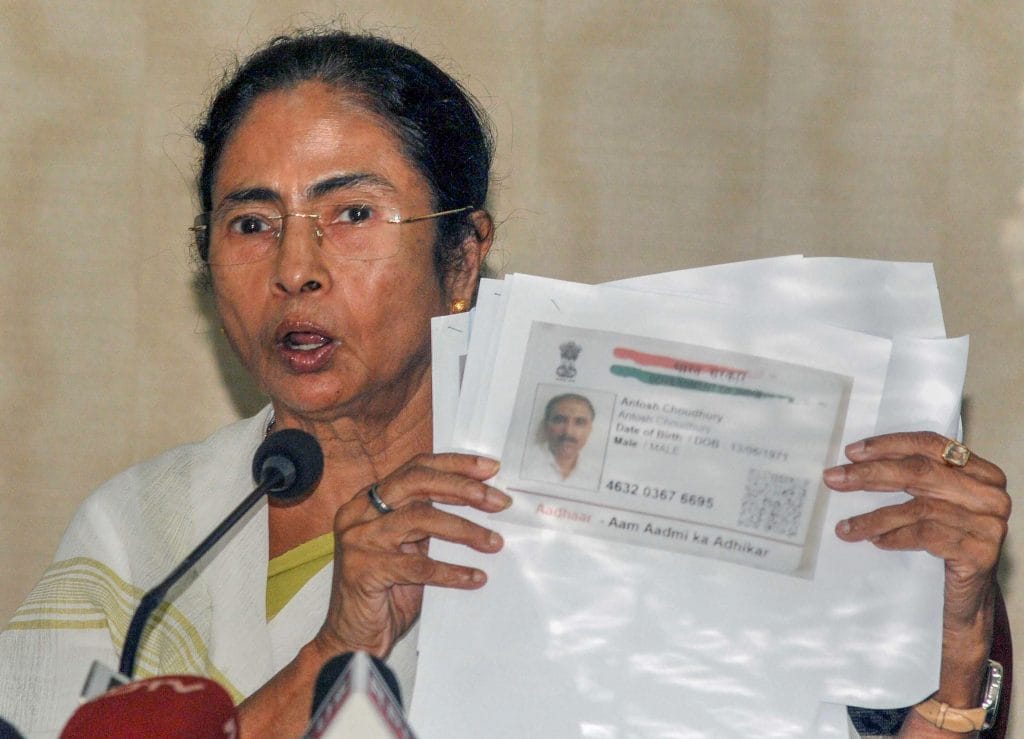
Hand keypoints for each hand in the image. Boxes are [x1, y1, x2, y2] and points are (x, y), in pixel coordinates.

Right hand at [312, 453, 509, 659]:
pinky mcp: (363, 570)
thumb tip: (479, 499)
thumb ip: (429, 522)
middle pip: (416, 482)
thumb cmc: (385, 593)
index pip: (416, 467)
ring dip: (464, 529)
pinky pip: (418, 566)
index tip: (490, 469)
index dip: (455, 465)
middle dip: (462, 487)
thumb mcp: (408, 548)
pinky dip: (452, 572)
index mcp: (368, 501)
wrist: (352, 640)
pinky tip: (475, 578)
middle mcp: (359, 513)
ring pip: (419, 517)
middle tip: (498, 501)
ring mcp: (358, 540)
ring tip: (494, 542)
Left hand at [824, 431, 1009, 709]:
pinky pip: (928, 536)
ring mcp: (990, 525)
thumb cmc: (943, 544)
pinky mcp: (981, 554)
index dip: (889, 445)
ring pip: (919, 508)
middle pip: (921, 473)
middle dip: (871, 474)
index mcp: (981, 472)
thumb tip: (852, 463)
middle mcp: (990, 494)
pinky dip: (896, 536)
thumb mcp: (930, 505)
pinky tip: (875, 542)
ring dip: (875, 516)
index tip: (851, 452)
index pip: (932, 444)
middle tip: (834, 479)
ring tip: (845, 527)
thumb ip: (910, 480)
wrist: (965, 600)